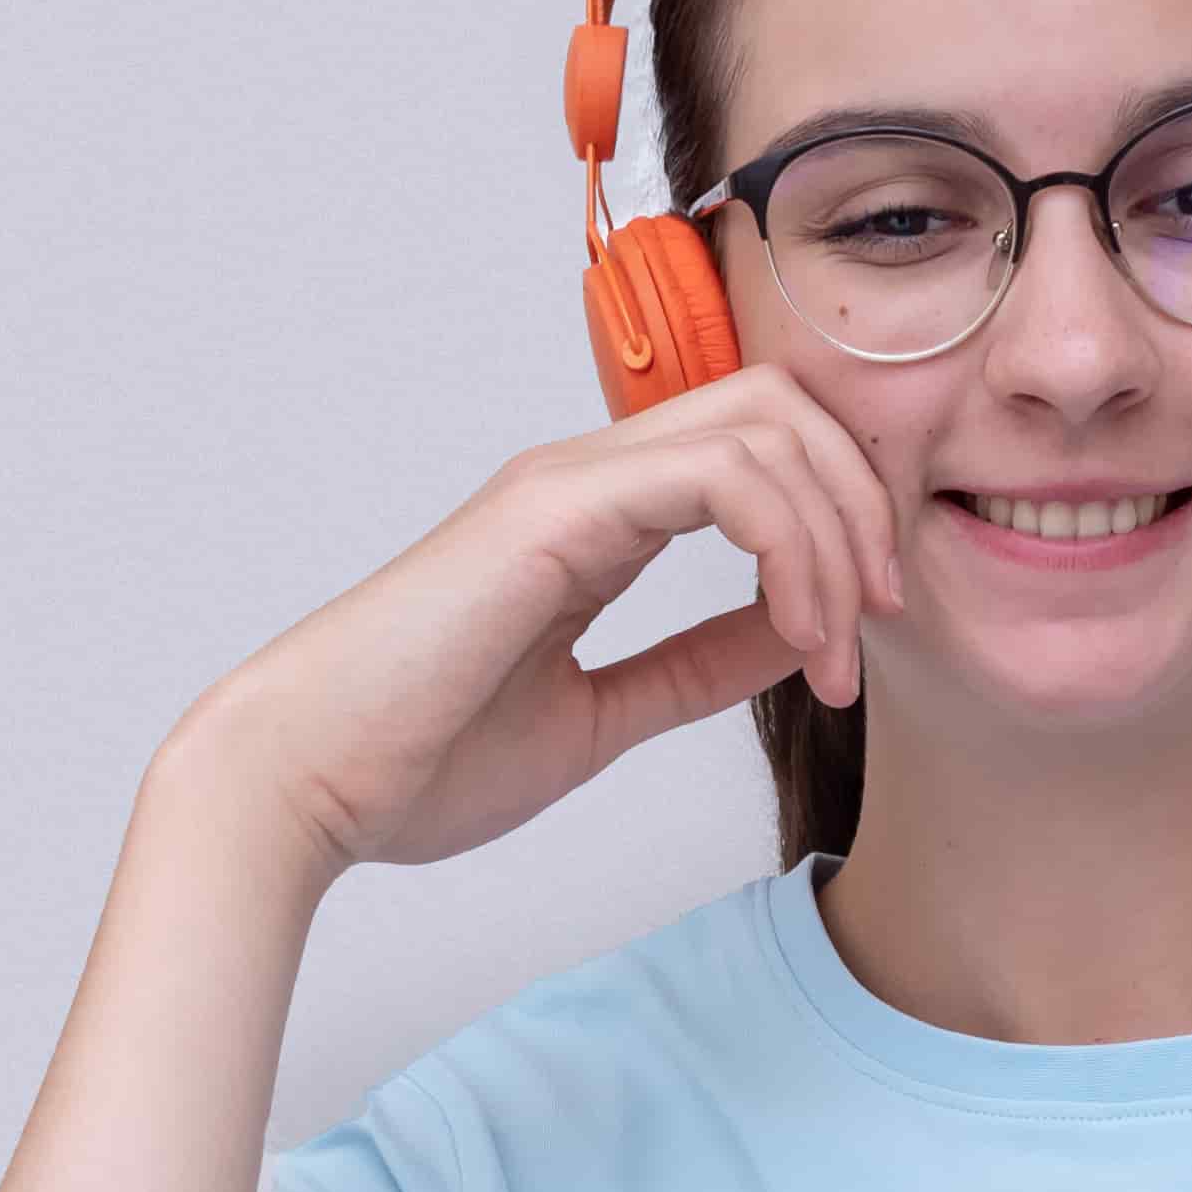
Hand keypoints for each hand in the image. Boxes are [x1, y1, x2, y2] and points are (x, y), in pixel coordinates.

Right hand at [170, 368, 905, 885]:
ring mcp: (569, 483)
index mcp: (598, 514)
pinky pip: (720, 473)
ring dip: (837, 530)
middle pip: (782, 406)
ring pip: (765, 425)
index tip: (865, 629)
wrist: (306, 784)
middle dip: (863, 501)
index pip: (761, 446)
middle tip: (885, 614)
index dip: (843, 514)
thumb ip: (697, 668)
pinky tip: (798, 632)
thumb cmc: (423, 758)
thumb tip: (795, 635)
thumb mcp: (605, 715)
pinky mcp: (553, 510)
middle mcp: (589, 477)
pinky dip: (790, 545)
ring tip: (841, 643)